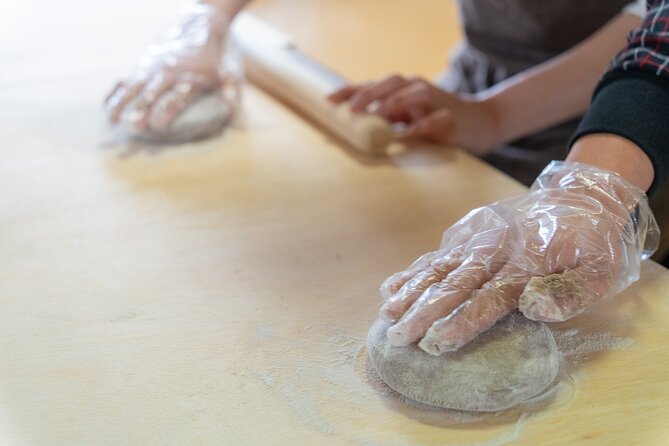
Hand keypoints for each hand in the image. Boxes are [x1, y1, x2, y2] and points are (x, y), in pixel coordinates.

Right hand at [104, 4, 230, 132]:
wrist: (194, 30)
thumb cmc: (211, 63)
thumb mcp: (226, 77)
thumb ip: (230, 97)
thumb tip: (237, 120)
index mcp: (190, 77)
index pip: (178, 95)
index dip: (168, 109)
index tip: (159, 123)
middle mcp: (168, 72)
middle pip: (152, 93)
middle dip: (142, 109)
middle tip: (134, 127)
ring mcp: (151, 68)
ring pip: (132, 86)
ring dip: (121, 104)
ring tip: (112, 122)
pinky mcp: (139, 66)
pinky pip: (122, 80)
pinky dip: (113, 94)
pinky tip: (106, 110)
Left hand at [328, 75, 499, 154]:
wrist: (480, 123)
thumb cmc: (435, 121)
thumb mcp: (407, 118)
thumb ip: (384, 120)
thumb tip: (351, 131)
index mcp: (402, 89)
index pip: (373, 85)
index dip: (351, 90)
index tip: (329, 100)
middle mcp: (417, 88)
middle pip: (390, 83)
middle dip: (369, 94)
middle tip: (350, 109)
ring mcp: (436, 100)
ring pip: (413, 94)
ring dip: (393, 103)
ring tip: (376, 115)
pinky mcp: (451, 117)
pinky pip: (436, 118)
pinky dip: (424, 123)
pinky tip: (411, 132)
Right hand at [379, 162, 658, 354]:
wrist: (578, 197)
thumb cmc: (590, 244)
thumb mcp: (601, 270)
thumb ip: (570, 291)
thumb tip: (531, 307)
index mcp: (527, 262)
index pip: (488, 297)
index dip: (461, 321)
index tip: (435, 342)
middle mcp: (494, 249)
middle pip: (454, 284)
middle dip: (423, 312)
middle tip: (398, 337)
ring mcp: (476, 238)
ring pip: (437, 267)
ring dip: (410, 292)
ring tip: (387, 315)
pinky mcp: (466, 233)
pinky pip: (435, 254)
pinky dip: (412, 270)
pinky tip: (391, 287)